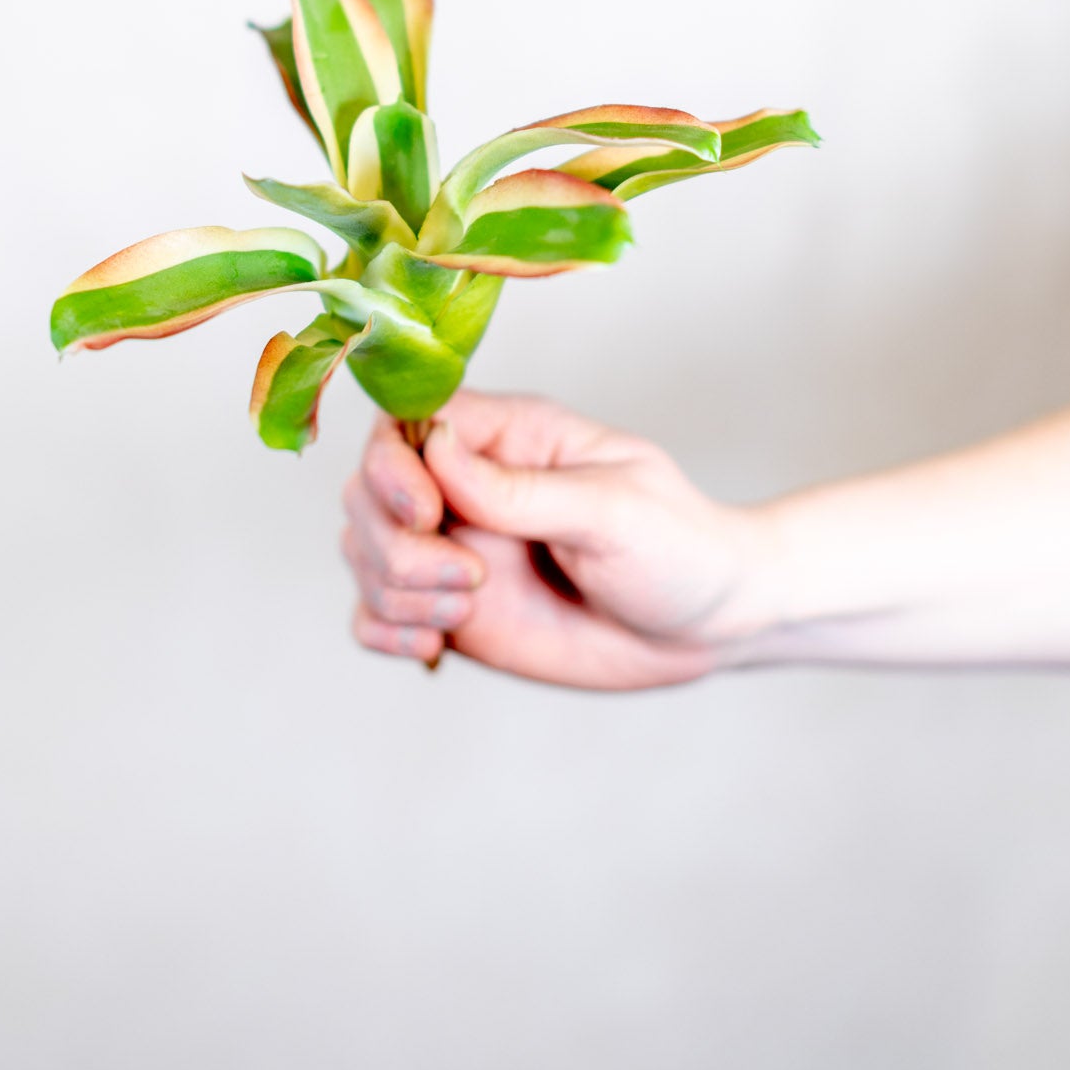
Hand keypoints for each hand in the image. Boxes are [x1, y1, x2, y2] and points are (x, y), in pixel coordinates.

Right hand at [340, 390, 772, 687]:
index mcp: (508, 436)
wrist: (707, 625)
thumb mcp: (613, 509)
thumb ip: (521, 490)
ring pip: (362, 552)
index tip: (430, 513)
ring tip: (469, 611)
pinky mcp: (451, 610)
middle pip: (367, 489)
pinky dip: (383, 632)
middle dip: (395, 543)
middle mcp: (466, 487)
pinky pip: (374, 614)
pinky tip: (432, 648)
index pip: (405, 420)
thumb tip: (436, 449)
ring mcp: (453, 549)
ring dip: (396, 591)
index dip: (393, 465)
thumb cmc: (677, 546)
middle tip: (472, 580)